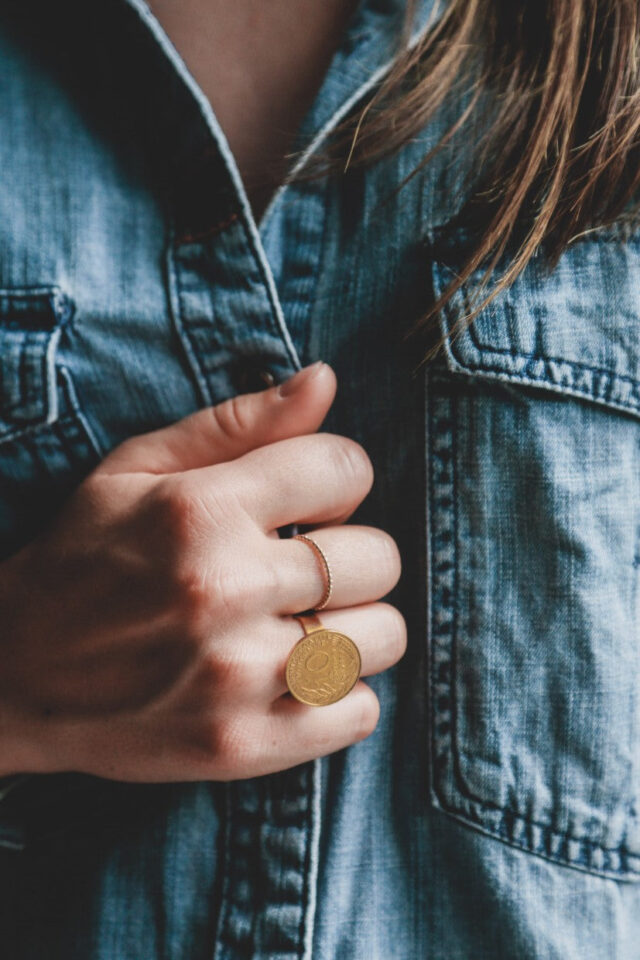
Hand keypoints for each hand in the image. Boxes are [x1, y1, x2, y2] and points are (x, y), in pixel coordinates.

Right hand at [0, 363, 404, 781]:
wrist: (13, 674)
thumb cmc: (82, 556)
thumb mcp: (137, 467)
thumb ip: (238, 421)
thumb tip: (326, 378)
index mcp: (201, 510)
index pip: (347, 469)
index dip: (336, 478)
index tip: (307, 500)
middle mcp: (224, 590)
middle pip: (378, 556)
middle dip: (349, 551)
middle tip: (300, 567)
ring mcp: (236, 677)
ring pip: (383, 635)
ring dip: (354, 623)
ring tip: (304, 621)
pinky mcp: (242, 746)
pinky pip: (359, 710)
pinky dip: (342, 691)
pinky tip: (297, 675)